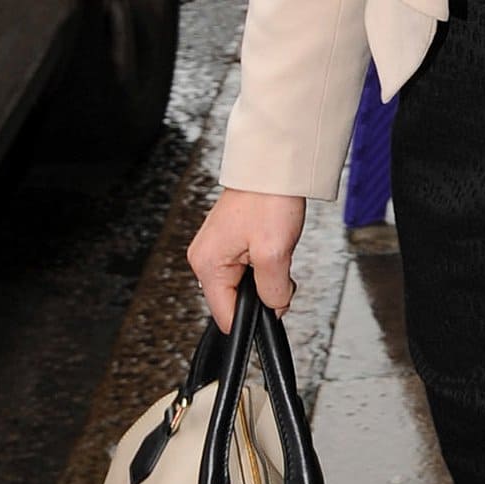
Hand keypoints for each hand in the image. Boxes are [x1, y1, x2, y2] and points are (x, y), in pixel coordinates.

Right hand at [187, 189, 305, 332]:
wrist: (273, 165)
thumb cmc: (267, 198)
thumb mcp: (274, 254)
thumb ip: (273, 291)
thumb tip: (274, 309)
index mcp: (207, 265)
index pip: (225, 316)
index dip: (253, 318)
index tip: (273, 302)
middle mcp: (205, 259)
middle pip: (235, 302)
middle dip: (262, 296)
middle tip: (279, 271)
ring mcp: (216, 250)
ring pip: (244, 287)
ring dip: (265, 280)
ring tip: (276, 255)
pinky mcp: (229, 243)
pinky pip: (247, 271)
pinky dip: (264, 268)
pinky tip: (273, 251)